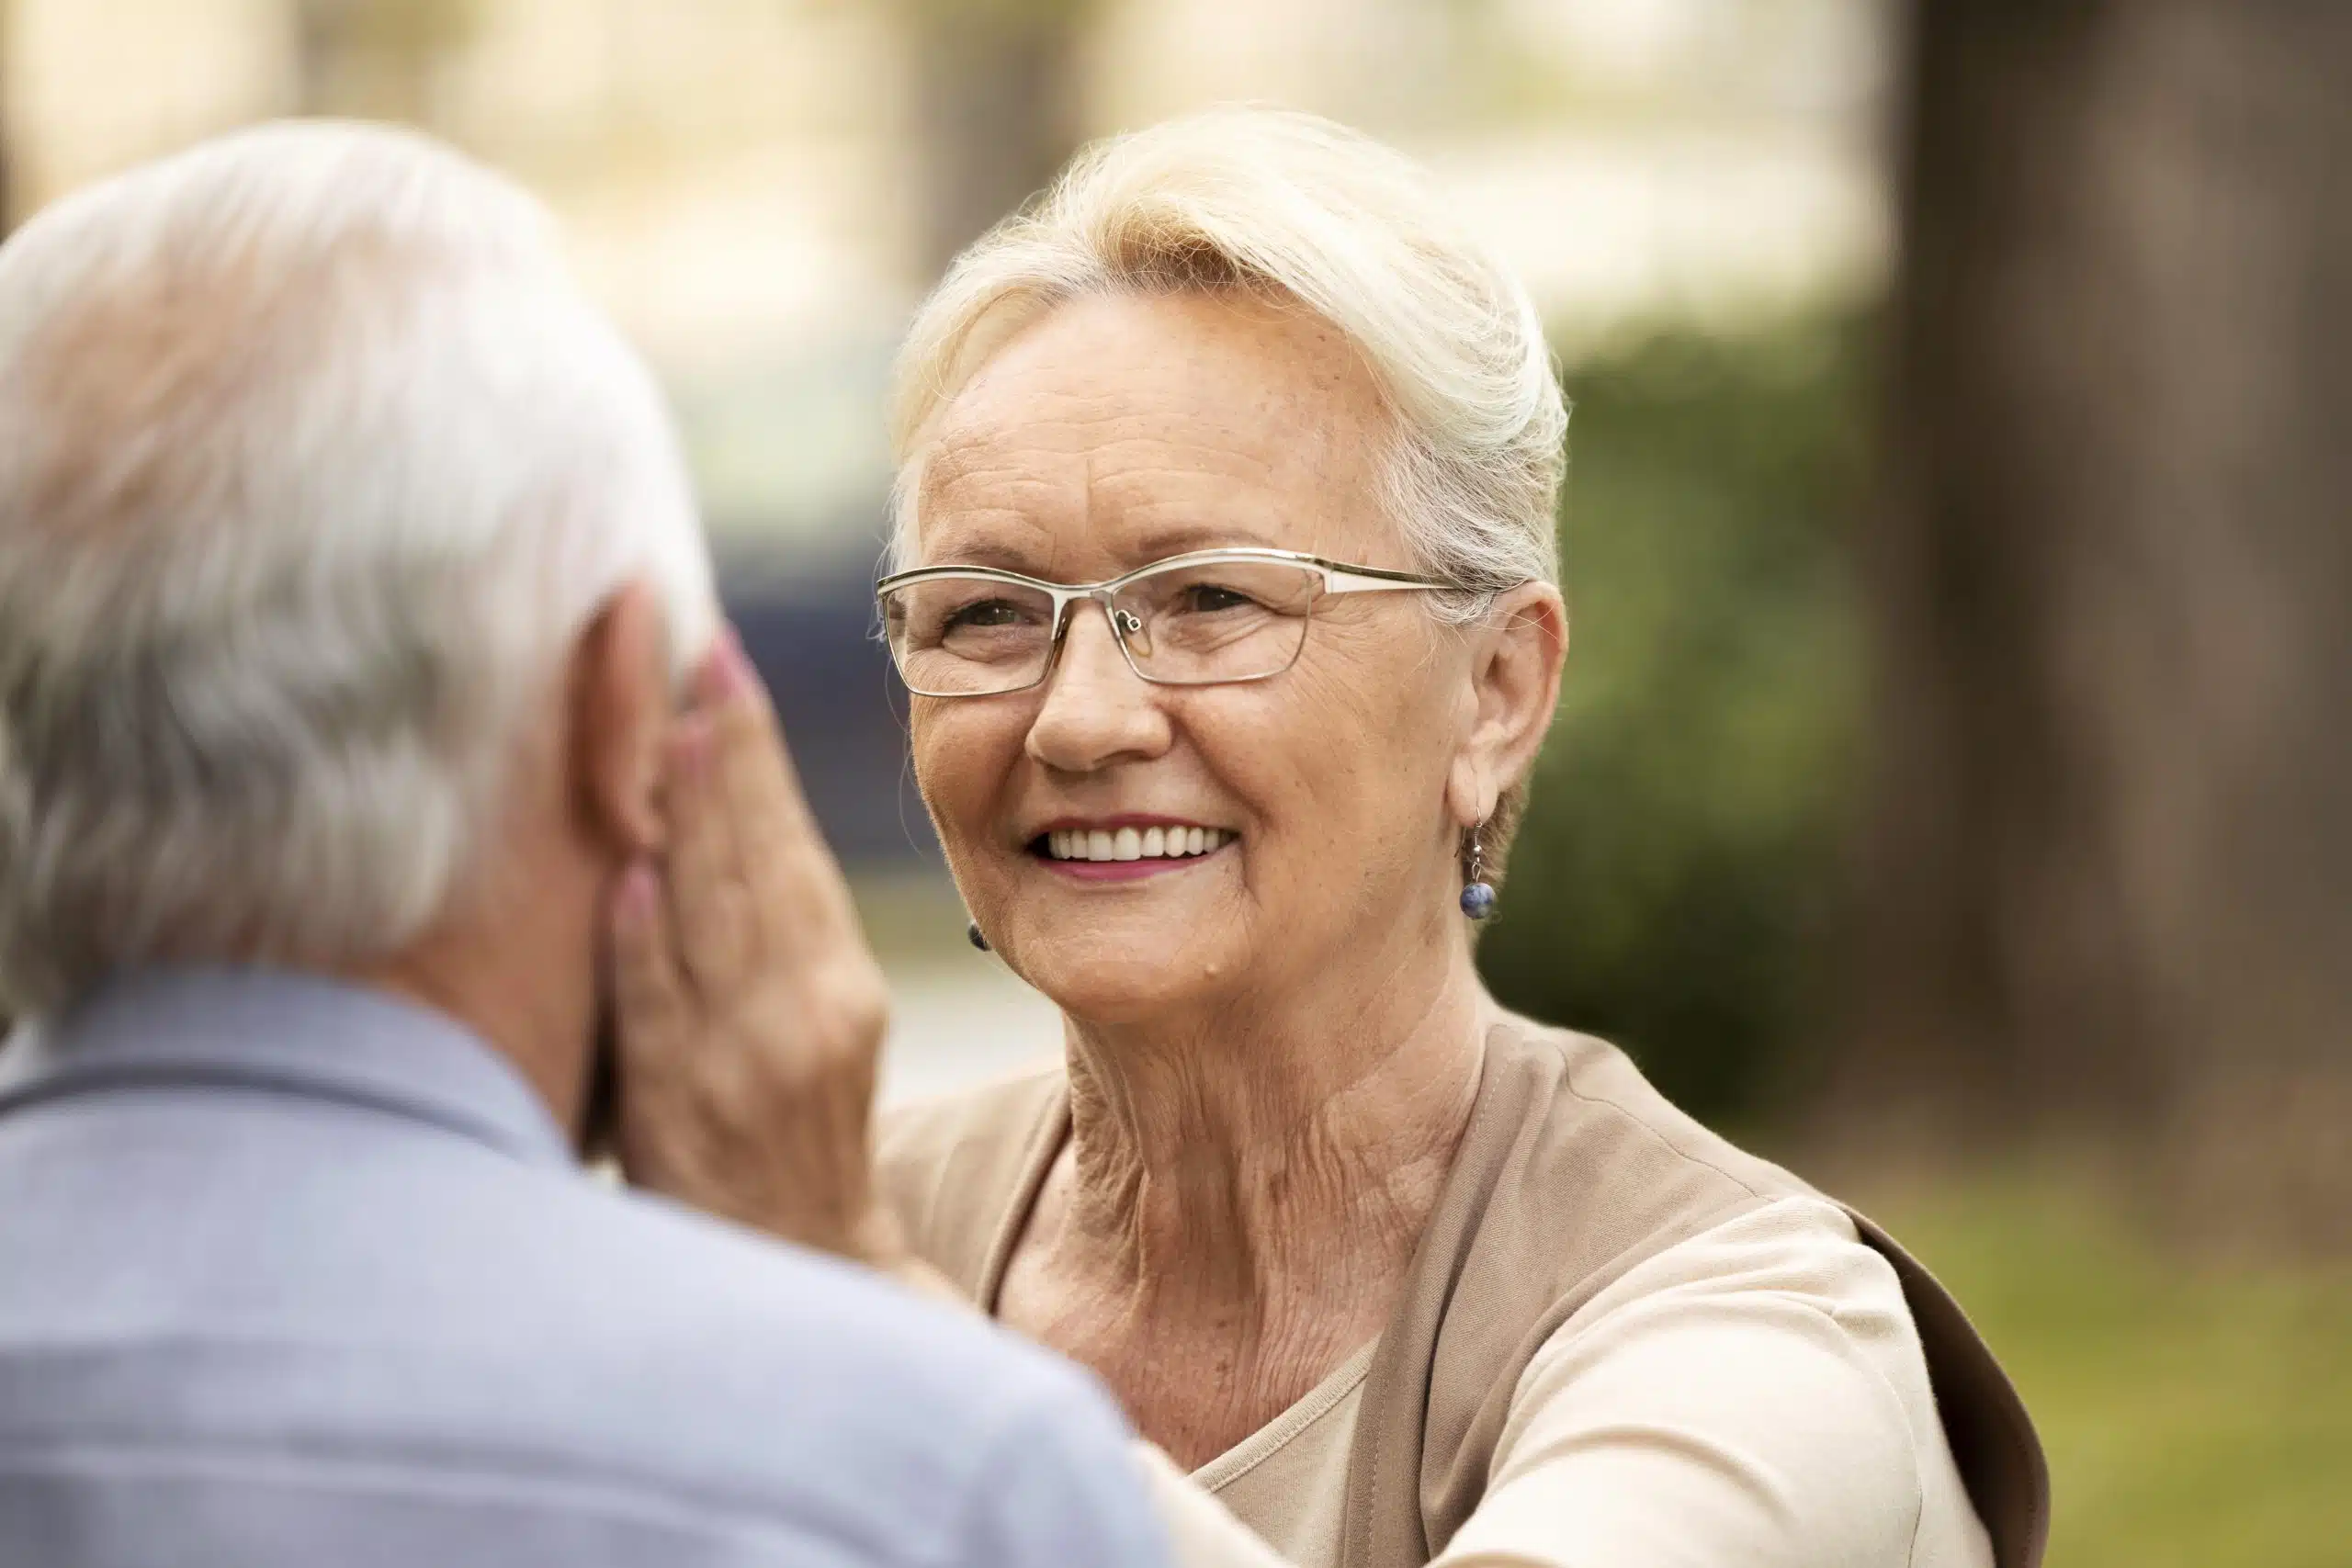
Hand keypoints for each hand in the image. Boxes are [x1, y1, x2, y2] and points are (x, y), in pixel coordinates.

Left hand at [609, 630, 904, 1267]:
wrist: (800, 1264)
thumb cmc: (785, 1129)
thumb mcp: (808, 1022)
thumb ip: (768, 930)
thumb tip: (703, 813)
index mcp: (837, 979)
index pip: (790, 844)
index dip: (756, 752)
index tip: (725, 663)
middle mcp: (804, 1008)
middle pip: (756, 861)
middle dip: (724, 752)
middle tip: (695, 653)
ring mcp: (745, 1058)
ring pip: (711, 918)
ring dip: (688, 820)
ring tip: (668, 729)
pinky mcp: (681, 1110)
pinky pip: (656, 1012)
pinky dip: (642, 946)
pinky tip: (627, 878)